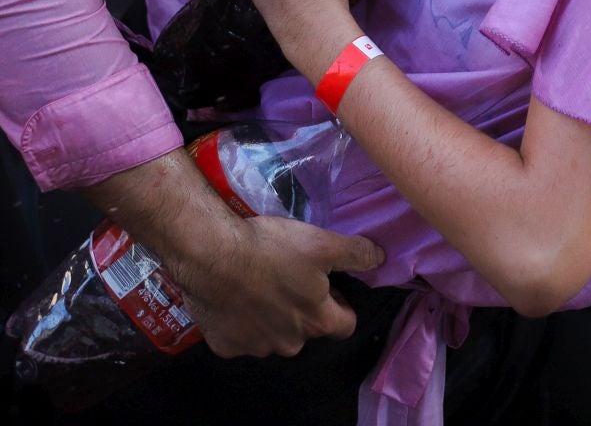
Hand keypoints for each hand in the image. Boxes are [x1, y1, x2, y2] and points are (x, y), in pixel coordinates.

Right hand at [172, 212, 385, 357]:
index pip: (345, 325)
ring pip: (273, 335)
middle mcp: (290, 343)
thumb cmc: (270, 248)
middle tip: (289, 279)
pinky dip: (240, 321)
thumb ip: (355, 253)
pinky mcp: (225, 346)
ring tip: (259, 285)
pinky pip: (240, 337)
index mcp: (316, 321)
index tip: (329, 287)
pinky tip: (234, 297)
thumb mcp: (321, 243)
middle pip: (307, 331)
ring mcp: (255, 348)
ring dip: (272, 317)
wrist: (210, 255)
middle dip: (303, 310)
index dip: (341, 305)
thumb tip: (380, 258)